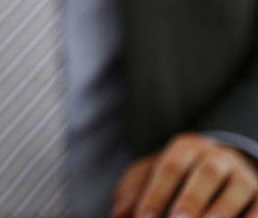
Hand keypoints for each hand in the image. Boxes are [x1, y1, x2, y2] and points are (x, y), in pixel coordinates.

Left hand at [111, 133, 257, 217]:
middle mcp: (216, 157)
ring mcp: (241, 175)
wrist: (216, 168)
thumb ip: (131, 194)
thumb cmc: (172, 178)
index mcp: (184, 148)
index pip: (169, 169)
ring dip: (221, 213)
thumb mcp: (147, 177)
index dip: (156, 194)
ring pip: (236, 190)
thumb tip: (118, 215)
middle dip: (190, 201)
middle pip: (205, 175)